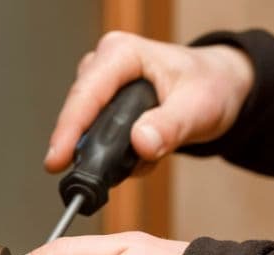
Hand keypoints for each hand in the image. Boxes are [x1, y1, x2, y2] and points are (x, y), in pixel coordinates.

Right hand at [45, 31, 253, 170]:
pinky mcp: (103, 107)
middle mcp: (105, 67)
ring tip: (139, 161)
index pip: (86, 95)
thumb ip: (170, 126)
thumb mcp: (199, 107)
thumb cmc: (209, 86)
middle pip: (77, 114)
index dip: (68, 130)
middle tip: (94, 180)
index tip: (57, 161)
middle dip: (86, 150)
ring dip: (107, 155)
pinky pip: (95, 138)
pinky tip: (139, 157)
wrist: (217, 89)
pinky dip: (115, 157)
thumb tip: (141, 142)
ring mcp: (101, 88)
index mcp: (122, 55)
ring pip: (85, 130)